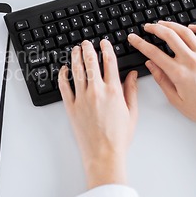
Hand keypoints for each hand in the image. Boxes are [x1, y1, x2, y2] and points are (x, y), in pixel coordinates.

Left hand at [59, 40, 137, 188]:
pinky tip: (64, 69)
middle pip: (91, 63)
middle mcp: (96, 92)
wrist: (103, 154)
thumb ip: (131, 90)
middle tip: (86, 43)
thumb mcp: (132, 112)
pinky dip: (63, 75)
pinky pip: (64, 87)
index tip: (104, 43)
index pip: (109, 62)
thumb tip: (132, 74)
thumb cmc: (119, 136)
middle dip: (88, 49)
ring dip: (75, 57)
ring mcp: (81, 98)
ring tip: (75, 50)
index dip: (106, 49)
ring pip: (77, 71)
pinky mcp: (71, 107)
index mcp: (113, 91)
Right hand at [128, 21, 195, 137]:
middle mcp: (191, 61)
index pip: (153, 52)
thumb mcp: (175, 99)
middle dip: (155, 28)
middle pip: (169, 36)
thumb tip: (151, 64)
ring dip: (172, 25)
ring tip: (163, 23)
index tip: (133, 38)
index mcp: (178, 73)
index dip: (140, 43)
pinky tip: (192, 27)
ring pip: (186, 32)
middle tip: (147, 27)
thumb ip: (161, 79)